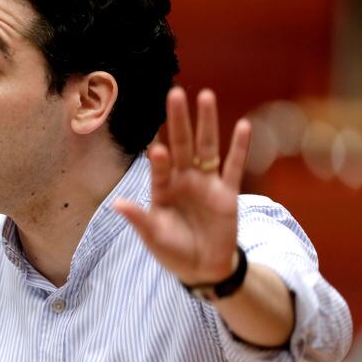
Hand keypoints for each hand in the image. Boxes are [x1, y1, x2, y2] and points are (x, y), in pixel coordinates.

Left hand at [113, 87, 250, 285]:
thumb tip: (117, 204)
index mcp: (162, 188)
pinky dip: (239, 148)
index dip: (159, 157)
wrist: (202, 267)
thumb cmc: (173, 250)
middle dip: (179, 120)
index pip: (159, 166)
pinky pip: (234, 167)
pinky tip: (244, 126)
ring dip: (207, 123)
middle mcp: (184, 179)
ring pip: (207, 147)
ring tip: (205, 96)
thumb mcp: (153, 236)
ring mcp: (206, 183)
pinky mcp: (227, 193)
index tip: (157, 147)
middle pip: (182, 144)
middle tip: (174, 93)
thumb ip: (139, 219)